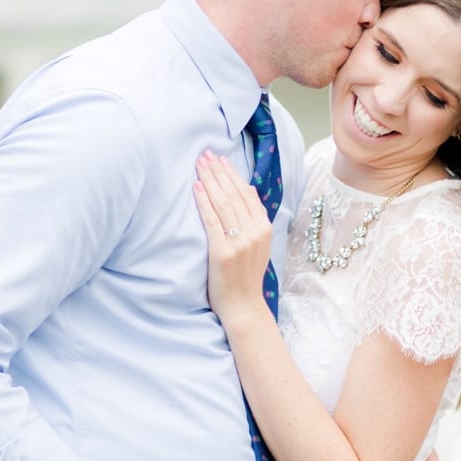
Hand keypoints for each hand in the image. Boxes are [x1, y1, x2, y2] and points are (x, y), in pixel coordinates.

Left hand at [193, 151, 273, 324]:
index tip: (221, 159)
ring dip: (210, 181)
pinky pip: (212, 220)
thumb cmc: (246, 276)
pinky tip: (196, 187)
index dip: (232, 175)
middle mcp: (255, 232)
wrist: (244, 306)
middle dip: (218, 172)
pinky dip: (203, 202)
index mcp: (264, 229)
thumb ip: (254, 218)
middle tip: (206, 154)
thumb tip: (249, 189)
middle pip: (234, 194)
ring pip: (223, 203)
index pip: (246, 194)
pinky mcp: (222, 251)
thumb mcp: (259, 245)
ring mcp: (239, 242)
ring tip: (199, 165)